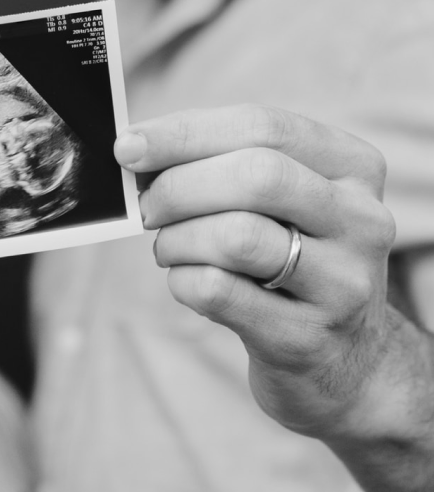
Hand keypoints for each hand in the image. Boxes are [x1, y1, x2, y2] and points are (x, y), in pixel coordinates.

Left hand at [114, 105, 399, 436]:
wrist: (346, 365)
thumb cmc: (292, 264)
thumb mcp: (284, 206)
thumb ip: (225, 166)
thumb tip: (138, 149)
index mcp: (354, 169)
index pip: (263, 126)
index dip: (185, 133)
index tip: (129, 146)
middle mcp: (362, 221)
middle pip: (255, 176)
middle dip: (179, 187)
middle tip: (146, 208)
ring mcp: (343, 284)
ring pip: (237, 236)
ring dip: (177, 239)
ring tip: (169, 249)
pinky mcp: (306, 338)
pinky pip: (218, 292)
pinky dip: (181, 281)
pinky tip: (185, 282)